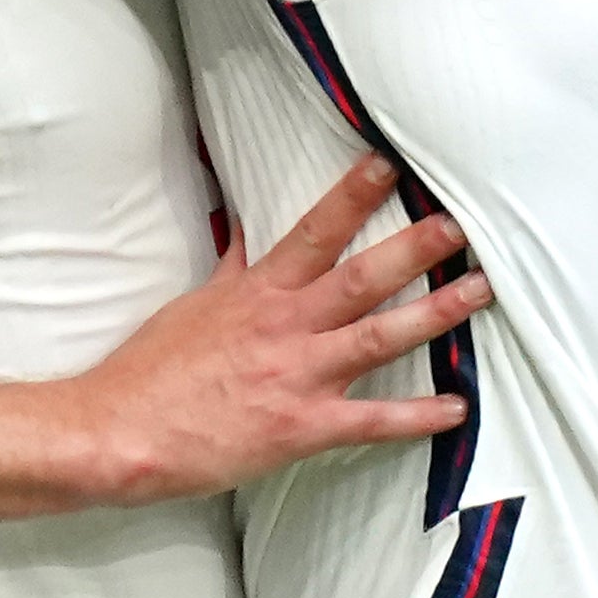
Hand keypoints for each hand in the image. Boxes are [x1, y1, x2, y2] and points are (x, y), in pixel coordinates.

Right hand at [74, 158, 486, 504]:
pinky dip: (417, 416)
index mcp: (256, 292)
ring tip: (480, 293)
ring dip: (435, 315)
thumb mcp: (193, 304)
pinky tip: (456, 408)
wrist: (117, 431)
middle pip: (361, 277)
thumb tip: (245, 230)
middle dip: (416, 248)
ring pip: (379, 337)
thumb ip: (232, 269)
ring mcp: (296, 376)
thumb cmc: (150, 371)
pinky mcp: (301, 427)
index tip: (388, 165)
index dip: (353, 196)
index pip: (313, 231)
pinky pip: (372, 420)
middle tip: (461, 226)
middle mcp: (284, 326)